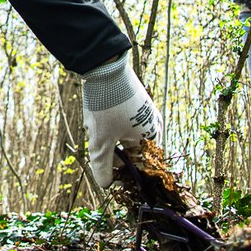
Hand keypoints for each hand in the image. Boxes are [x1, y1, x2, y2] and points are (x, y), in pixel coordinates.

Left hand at [77, 55, 162, 189]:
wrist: (104, 65)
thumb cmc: (106, 106)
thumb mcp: (100, 141)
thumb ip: (103, 167)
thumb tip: (106, 185)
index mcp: (151, 139)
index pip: (139, 167)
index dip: (121, 171)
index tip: (104, 167)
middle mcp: (154, 126)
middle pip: (128, 150)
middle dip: (109, 146)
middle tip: (97, 133)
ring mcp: (146, 112)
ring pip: (121, 134)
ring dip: (106, 133)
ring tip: (96, 119)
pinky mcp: (136, 102)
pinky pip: (120, 120)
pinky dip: (108, 120)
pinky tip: (98, 110)